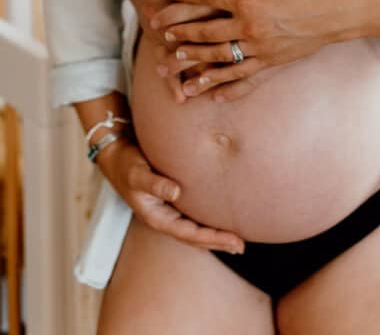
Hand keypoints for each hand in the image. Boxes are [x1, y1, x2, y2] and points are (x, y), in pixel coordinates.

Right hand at [95, 134, 243, 253]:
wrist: (117, 153)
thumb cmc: (125, 164)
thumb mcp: (136, 174)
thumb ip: (154, 183)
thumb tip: (176, 191)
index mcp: (157, 217)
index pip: (189, 234)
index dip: (211, 239)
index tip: (232, 241)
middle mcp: (165, 216)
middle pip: (195, 236)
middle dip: (218, 242)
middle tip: (241, 246)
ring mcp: (169, 208)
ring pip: (195, 226)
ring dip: (214, 234)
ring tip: (236, 239)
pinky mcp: (173, 196)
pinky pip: (193, 213)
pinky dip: (208, 218)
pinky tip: (221, 217)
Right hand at [117, 0, 239, 100]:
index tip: (247, 2)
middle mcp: (156, 9)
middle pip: (190, 24)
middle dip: (215, 35)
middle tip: (240, 46)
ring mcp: (153, 27)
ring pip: (176, 50)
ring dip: (194, 67)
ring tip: (211, 85)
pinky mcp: (152, 38)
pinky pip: (163, 61)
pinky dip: (172, 80)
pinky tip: (181, 97)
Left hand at [149, 0, 343, 100]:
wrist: (336, 12)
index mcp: (248, 1)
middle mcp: (250, 28)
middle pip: (207, 32)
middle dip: (182, 32)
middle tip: (163, 33)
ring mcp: (260, 49)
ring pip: (220, 59)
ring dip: (195, 62)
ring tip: (176, 63)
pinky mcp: (272, 63)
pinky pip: (244, 79)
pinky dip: (226, 87)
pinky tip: (212, 95)